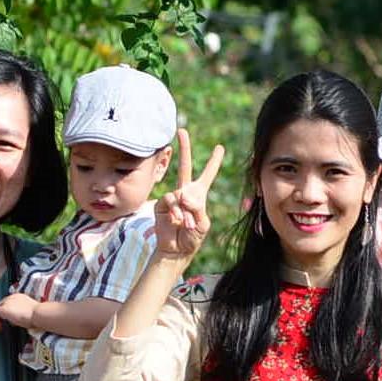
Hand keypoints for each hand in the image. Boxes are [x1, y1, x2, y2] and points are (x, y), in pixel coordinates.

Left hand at [0, 290, 39, 332]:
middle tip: (3, 324)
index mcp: (19, 296)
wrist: (39, 314)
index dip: (7, 311)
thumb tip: (19, 320)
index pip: (8, 302)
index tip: (10, 320)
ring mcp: (7, 303)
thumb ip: (23, 312)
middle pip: (0, 304)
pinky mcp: (4, 309)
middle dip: (0, 315)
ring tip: (0, 326)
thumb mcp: (30, 312)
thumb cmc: (39, 315)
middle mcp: (12, 297)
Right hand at [151, 130, 225, 260]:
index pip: (207, 174)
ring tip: (185, 224)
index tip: (220, 147)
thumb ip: (197, 209)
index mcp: (199, 195)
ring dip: (185, 210)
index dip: (213, 161)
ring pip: (181, 193)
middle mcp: (185, 192)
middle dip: (184, 148)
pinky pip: (170, 200)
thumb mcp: (202, 224)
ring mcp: (173, 197)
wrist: (176, 250)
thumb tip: (184, 196)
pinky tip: (176, 221)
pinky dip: (175, 211)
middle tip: (181, 130)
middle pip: (185, 165)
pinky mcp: (162, 204)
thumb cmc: (192, 238)